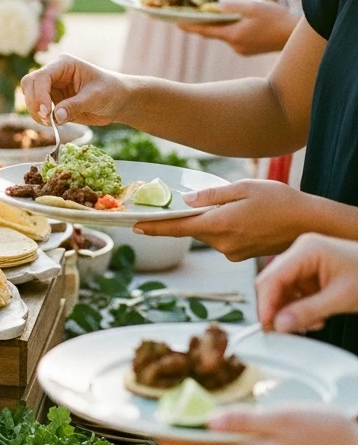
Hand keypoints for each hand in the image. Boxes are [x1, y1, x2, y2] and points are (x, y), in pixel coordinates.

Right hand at [21, 56, 130, 127]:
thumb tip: (56, 117)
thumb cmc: (110, 92)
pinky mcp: (52, 101)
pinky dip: (40, 118)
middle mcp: (54, 74)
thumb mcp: (95, 98)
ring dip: (36, 112)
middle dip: (34, 102)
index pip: (42, 76)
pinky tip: (53, 124)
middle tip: (46, 119)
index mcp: (64, 65)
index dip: (40, 94)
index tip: (47, 113)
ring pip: (30, 97)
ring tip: (51, 123)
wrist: (117, 101)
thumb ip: (74, 106)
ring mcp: (51, 87)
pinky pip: (37, 109)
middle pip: (29, 84)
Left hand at [134, 179, 307, 260]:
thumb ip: (212, 196)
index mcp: (220, 225)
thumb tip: (186, 201)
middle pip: (194, 229)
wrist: (309, 223)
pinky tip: (243, 216)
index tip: (134, 225)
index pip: (178, 228)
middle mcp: (223, 244)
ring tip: (236, 205)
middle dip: (190, 216)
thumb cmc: (280, 200)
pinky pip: (223, 240)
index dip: (154, 226)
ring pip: (209, 234)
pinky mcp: (241, 256)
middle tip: (195, 200)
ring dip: (210, 221)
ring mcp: (232, 252)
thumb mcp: (244, 188)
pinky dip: (223, 228)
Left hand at [159, 409, 357, 444]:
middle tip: (187, 413)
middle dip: (203, 435)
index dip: (174, 441)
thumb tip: (209, 421)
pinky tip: (266, 432)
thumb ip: (243, 421)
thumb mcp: (283, 420)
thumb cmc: (330, 440)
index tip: (153, 431)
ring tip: (231, 415)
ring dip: (232, 438)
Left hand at [177, 0, 297, 55]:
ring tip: (212, 12)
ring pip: (225, 35)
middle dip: (202, 24)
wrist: (295, 35)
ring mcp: (242, 49)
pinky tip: (236, 19)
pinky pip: (235, 37)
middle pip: (213, 33)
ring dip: (220, 25)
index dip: (189, 27)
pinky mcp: (249, 49)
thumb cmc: (277, 18)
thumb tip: (216, 6)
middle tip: (189, 16)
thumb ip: (234, 6)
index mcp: (234, 35)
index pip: (205, 31)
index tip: (176, 24)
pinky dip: (231, 28)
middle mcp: (235, 46)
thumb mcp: (254, 6)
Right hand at [255, 233, 357, 332]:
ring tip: (310, 324)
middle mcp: (301, 252)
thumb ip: (308, 312)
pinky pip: (294, 293)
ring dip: (290, 311)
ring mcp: (304, 261)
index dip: (265, 304)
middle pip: (273, 284)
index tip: (266, 326)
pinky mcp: (310, 272)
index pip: (272, 278)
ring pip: (282, 291)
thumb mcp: (341, 297)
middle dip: (277, 309)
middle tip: (281, 331)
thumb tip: (280, 325)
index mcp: (306, 249)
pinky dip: (300, 308)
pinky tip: (315, 317)